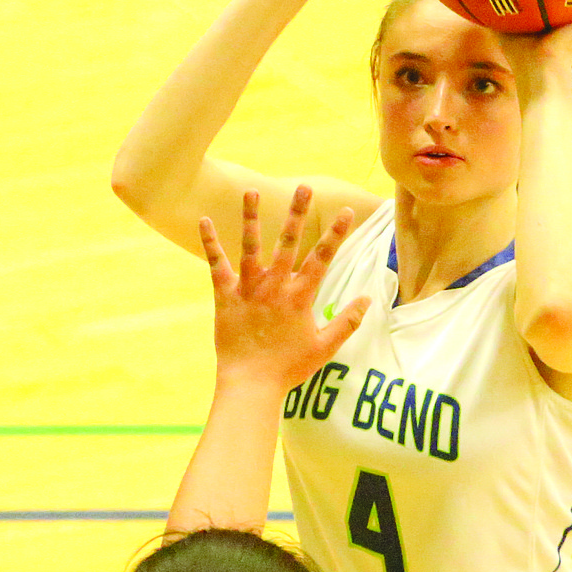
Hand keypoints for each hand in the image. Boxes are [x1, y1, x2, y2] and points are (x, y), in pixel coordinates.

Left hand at [200, 187, 368, 391]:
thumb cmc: (288, 368)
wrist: (251, 384)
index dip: (337, 234)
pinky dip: (210, 243)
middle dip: (298, 213)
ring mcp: (249, 289)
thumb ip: (347, 322)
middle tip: (303, 187)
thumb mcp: (324, 347)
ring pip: (251, 246)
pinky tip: (203, 220)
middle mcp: (275, 287)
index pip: (323, 258)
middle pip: (289, 243)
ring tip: (252, 191)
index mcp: (300, 297)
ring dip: (251, 218)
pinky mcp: (225, 297)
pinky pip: (217, 265)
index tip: (347, 211)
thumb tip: (368, 300)